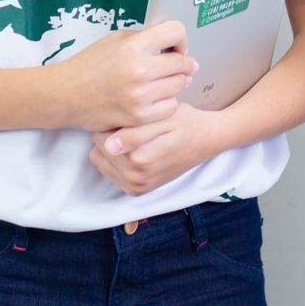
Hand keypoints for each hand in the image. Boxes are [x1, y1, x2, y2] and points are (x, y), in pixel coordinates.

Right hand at [54, 21, 197, 130]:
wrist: (66, 94)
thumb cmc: (90, 64)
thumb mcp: (115, 40)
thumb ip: (144, 38)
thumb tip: (173, 43)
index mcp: (133, 46)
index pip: (176, 31)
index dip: (179, 38)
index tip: (173, 47)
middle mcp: (139, 70)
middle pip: (183, 62)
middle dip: (182, 62)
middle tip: (174, 66)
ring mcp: (140, 96)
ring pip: (180, 85)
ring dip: (175, 82)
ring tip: (162, 81)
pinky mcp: (139, 117)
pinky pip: (171, 107)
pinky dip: (167, 102)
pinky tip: (155, 98)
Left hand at [88, 102, 223, 195]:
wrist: (206, 140)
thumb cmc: (184, 122)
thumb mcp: (163, 118)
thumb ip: (135, 132)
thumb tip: (110, 145)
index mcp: (140, 160)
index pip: (101, 135)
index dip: (112, 120)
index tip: (127, 115)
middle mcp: (136, 179)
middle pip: (98, 149)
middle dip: (109, 135)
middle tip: (131, 125)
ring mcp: (136, 187)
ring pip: (100, 160)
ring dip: (111, 148)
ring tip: (133, 136)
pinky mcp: (136, 190)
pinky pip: (109, 172)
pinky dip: (116, 160)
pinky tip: (133, 149)